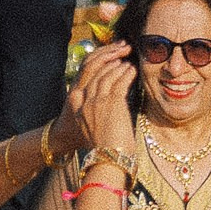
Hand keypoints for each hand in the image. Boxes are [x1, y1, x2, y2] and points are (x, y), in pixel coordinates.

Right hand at [62, 44, 138, 163]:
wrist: (107, 161)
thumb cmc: (104, 146)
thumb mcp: (92, 125)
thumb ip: (96, 110)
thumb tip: (110, 101)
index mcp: (77, 106)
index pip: (84, 76)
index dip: (96, 63)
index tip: (107, 57)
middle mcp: (84, 101)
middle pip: (95, 71)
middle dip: (109, 57)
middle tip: (121, 48)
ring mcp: (97, 101)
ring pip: (107, 74)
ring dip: (119, 64)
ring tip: (128, 59)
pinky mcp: (112, 103)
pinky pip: (120, 81)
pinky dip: (127, 73)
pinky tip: (133, 70)